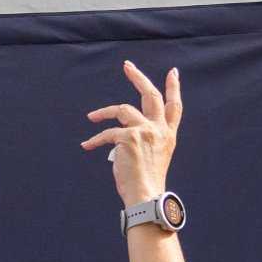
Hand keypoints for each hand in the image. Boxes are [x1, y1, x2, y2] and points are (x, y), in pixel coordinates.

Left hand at [81, 61, 180, 208]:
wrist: (145, 195)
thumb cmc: (145, 181)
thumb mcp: (152, 156)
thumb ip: (144, 139)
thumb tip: (121, 134)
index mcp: (168, 134)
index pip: (175, 106)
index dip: (174, 88)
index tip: (173, 72)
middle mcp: (159, 129)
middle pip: (151, 95)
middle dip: (138, 77)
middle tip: (127, 66)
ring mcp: (145, 131)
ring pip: (122, 109)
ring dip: (104, 112)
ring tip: (91, 117)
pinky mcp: (129, 138)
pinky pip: (107, 133)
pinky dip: (95, 139)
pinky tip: (87, 145)